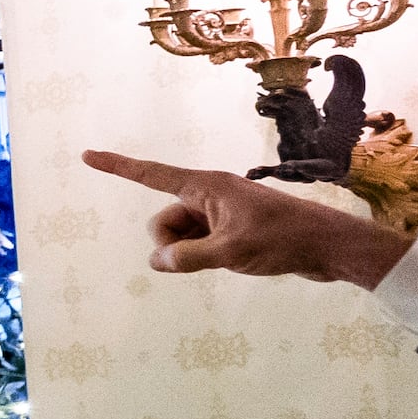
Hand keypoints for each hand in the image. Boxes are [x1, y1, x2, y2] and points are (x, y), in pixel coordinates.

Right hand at [80, 150, 408, 288]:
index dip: (117, 166)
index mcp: (207, 187)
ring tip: (223, 261)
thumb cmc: (283, 240)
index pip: (151, 175)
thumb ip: (187, 258)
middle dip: (170, 243)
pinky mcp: (233, 230)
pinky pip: (199, 243)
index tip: (87, 156)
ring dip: (190, 253)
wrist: (330, 246)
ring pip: (181, 235)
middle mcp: (210, 195)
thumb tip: (159, 262)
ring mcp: (221, 213)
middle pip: (164, 219)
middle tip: (199, 258)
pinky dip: (203, 256)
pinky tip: (229, 262)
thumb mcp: (230, 251)